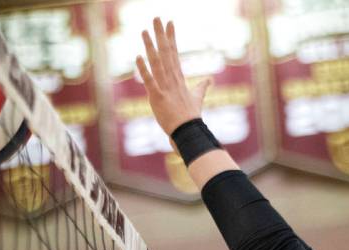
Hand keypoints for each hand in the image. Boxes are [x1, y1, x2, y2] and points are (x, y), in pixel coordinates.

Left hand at [136, 17, 210, 136]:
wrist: (189, 132)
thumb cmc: (191, 117)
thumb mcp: (198, 98)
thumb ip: (202, 87)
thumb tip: (210, 79)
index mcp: (179, 78)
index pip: (174, 53)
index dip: (171, 37)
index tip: (169, 22)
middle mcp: (172, 79)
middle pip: (166, 53)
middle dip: (161, 35)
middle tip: (156, 18)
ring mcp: (165, 87)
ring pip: (157, 63)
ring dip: (150, 46)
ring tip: (144, 31)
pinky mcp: (158, 97)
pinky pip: (150, 81)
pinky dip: (143, 69)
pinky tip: (138, 57)